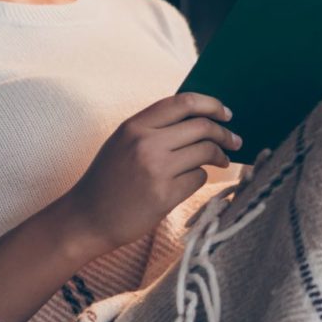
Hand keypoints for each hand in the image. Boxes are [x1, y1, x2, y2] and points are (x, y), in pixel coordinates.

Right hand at [55, 91, 240, 257]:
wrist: (86, 219)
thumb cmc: (108, 180)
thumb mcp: (123, 143)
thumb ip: (154, 128)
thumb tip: (199, 118)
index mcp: (134, 125)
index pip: (184, 102)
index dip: (211, 104)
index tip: (226, 113)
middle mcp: (145, 143)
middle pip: (202, 127)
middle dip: (224, 133)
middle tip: (235, 141)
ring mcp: (155, 169)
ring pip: (205, 152)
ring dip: (220, 156)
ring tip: (223, 161)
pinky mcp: (164, 195)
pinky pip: (198, 178)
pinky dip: (200, 178)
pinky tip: (191, 182)